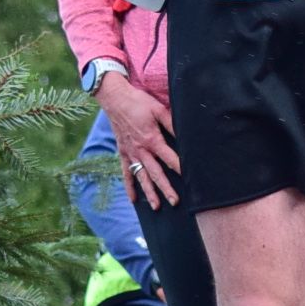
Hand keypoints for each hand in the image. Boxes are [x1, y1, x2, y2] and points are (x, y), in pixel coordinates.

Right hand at [95, 71, 181, 208]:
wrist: (114, 98)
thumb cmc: (138, 102)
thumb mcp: (158, 109)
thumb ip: (171, 123)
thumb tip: (184, 134)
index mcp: (152, 139)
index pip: (169, 158)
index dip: (180, 168)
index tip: (190, 180)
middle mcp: (141, 150)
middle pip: (156, 173)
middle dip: (166, 188)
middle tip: (175, 202)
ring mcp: (131, 153)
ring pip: (142, 176)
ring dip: (149, 192)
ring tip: (157, 207)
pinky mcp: (123, 152)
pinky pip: (126, 172)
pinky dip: (129, 186)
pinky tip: (134, 199)